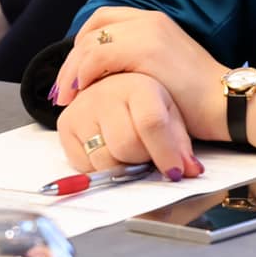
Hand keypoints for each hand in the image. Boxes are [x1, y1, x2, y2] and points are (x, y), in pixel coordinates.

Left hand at [52, 6, 232, 140]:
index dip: (81, 45)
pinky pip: (99, 56)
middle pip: (92, 29)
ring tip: (68, 97)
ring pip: (90, 43)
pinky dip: (84, 74)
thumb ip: (136, 62)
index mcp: (154, 21)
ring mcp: (149, 32)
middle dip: (71, 60)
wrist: (226, 104)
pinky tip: (83, 93)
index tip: (75, 74)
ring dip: (72, 71)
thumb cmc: (196, 98)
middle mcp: (150, 20)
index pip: (103, 20)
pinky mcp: (147, 50)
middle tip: (63, 90)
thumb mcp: (163, 69)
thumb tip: (103, 76)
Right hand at [55, 73, 204, 179]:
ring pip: (105, 159)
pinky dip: (100, 167)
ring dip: (121, 165)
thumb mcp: (172, 116)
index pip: (151, 123)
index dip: (165, 153)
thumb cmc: (149, 103)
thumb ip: (181, 145)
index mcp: (139, 84)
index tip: (175, 172)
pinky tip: (108, 149)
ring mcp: (82, 107)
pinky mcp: (65, 124)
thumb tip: (190, 171)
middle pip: (126, 145)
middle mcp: (106, 92)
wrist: (117, 86)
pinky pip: (85, 165)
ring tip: (127, 149)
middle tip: (145, 152)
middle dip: (141, 159)